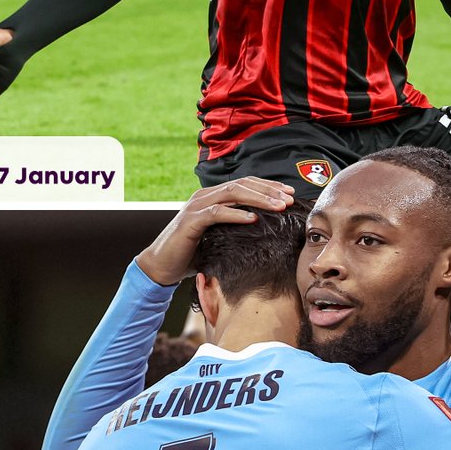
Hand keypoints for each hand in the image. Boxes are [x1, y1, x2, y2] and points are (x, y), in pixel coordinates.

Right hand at [137, 179, 295, 285]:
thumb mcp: (219, 237)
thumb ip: (236, 229)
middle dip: (269, 190)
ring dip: (259, 198)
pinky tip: (253, 218)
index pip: (245, 183)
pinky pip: (217, 213)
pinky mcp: (191, 221)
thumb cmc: (192, 253)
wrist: (161, 266)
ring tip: (278, 206)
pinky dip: (236, 214)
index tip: (288, 193)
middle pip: (242, 184)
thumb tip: (266, 230)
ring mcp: (197, 206)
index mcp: (213, 197)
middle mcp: (205, 196)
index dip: (268, 186)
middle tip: (289, 198)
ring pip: (232, 193)